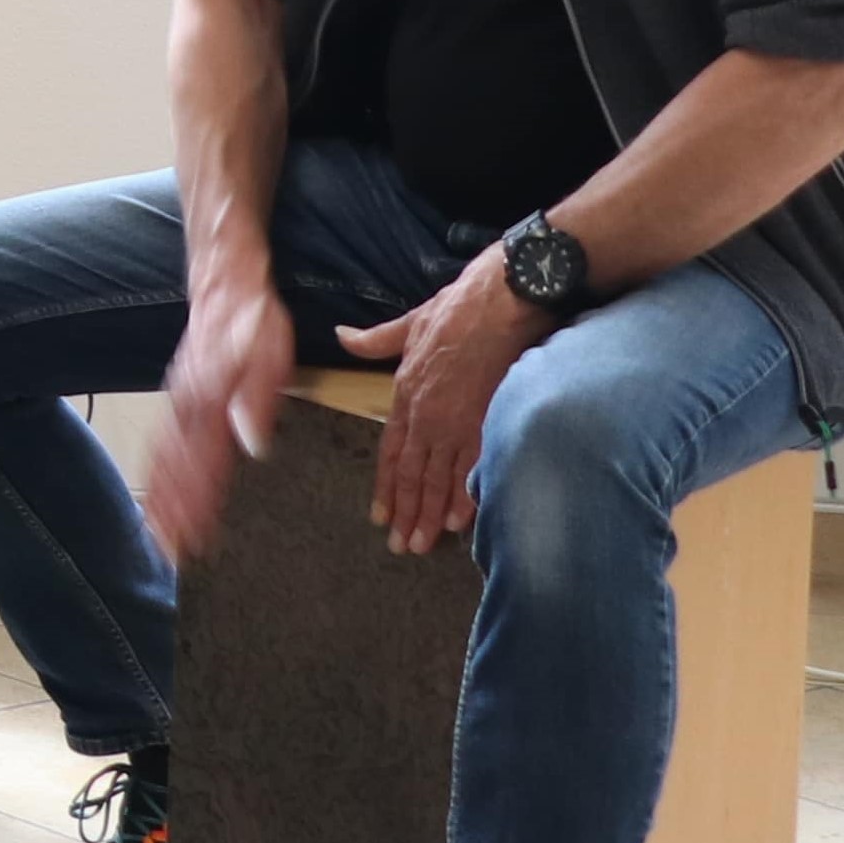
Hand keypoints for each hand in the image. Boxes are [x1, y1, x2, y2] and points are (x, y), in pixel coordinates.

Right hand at [145, 274, 293, 559]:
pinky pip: (162, 444)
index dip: (197, 504)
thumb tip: (252, 445)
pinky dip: (157, 474)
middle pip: (173, 469)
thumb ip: (256, 400)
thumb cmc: (251, 318)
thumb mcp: (266, 353)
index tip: (195, 539)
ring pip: (163, 459)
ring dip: (160, 499)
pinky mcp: (180, 399)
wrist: (225, 281)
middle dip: (171, 513)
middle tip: (169, 553)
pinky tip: (158, 493)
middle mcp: (184, 407)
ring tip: (157, 537)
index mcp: (207, 401)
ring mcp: (178, 403)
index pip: (201, 464)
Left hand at [333, 244, 563, 553]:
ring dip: (429, 513)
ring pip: (438, 477)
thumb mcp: (408, 323)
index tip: (381, 514)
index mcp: (406, 393)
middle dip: (406, 511)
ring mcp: (456, 419)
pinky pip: (473, 467)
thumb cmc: (457, 307)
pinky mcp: (487, 419)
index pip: (391, 450)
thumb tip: (342, 335)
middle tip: (401, 545)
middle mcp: (426, 413)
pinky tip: (458, 522)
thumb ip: (375, 339)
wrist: (500, 297)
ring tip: (422, 543)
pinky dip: (465, 496)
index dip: (386, 484)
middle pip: (412, 472)